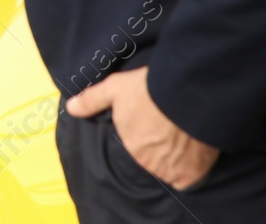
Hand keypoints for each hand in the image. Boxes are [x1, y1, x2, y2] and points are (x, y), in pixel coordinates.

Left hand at [66, 67, 218, 189]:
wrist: (186, 94)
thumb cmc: (149, 89)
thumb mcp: (115, 88)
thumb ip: (92, 100)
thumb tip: (70, 108)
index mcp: (129, 145)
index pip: (137, 145)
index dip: (146, 131)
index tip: (154, 120)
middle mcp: (146, 162)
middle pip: (153, 157)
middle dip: (159, 145)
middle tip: (170, 125)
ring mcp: (169, 170)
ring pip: (170, 167)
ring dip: (176, 155)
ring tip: (183, 133)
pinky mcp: (191, 174)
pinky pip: (189, 176)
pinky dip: (192, 167)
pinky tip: (194, 150)